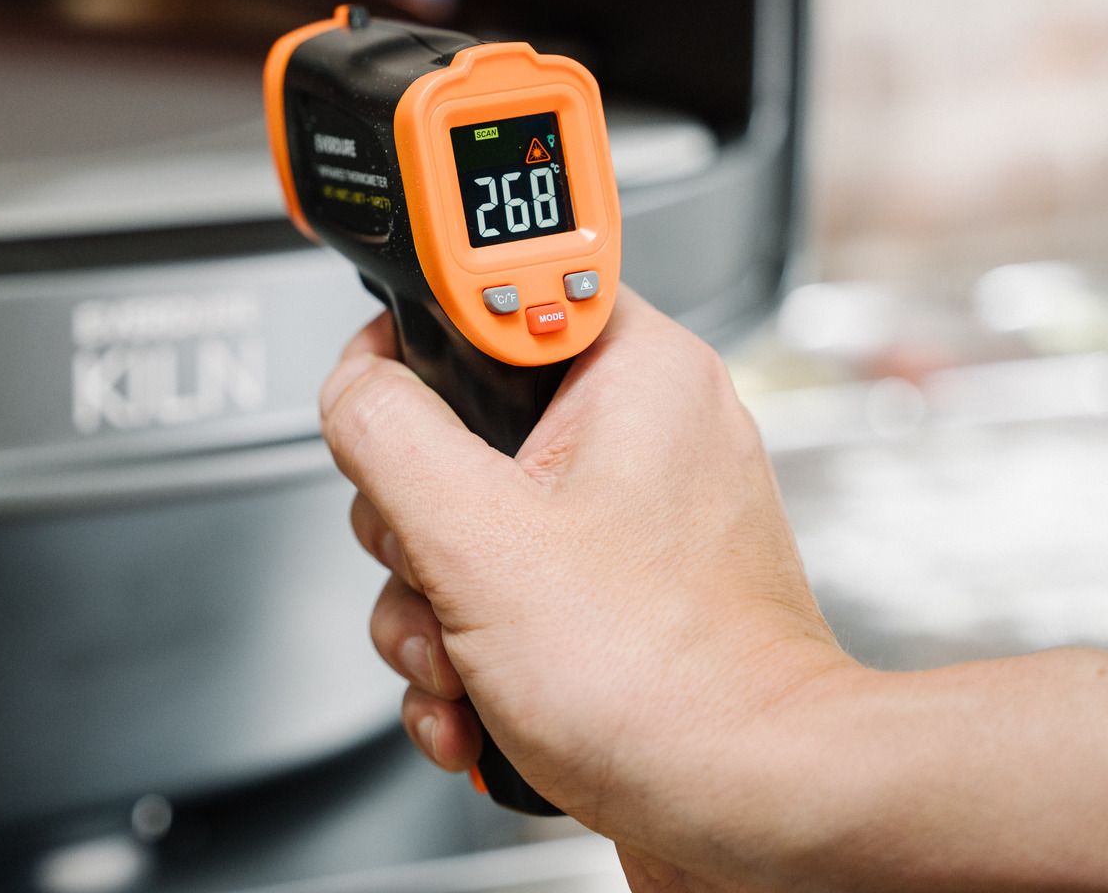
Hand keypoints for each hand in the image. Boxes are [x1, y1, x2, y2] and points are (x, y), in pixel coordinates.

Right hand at [319, 287, 853, 885]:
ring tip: (466, 666)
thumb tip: (352, 385)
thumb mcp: (477, 536)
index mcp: (631, 373)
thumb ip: (388, 433)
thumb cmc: (671, 686)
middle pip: (455, 429)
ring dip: (432, 613)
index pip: (496, 291)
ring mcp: (629, 525)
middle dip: (415, 532)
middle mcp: (641, 434)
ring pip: (463, 527)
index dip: (421, 345)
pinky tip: (480, 707)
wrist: (756, 818)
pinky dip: (471, 654)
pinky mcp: (615, 601)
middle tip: (444, 571)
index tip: (387, 389)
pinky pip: (500, 595)